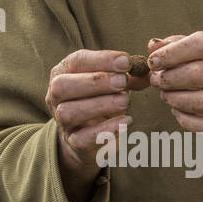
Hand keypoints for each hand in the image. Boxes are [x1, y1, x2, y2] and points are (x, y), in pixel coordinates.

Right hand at [46, 48, 145, 175]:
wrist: (88, 137)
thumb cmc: (100, 100)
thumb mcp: (112, 84)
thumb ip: (129, 76)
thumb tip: (147, 72)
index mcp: (64, 73)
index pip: (77, 61)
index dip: (101, 59)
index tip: (126, 61)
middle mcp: (55, 96)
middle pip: (63, 86)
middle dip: (95, 82)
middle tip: (122, 82)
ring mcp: (62, 121)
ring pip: (69, 112)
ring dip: (100, 104)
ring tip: (125, 101)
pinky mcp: (73, 142)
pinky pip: (83, 138)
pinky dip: (106, 129)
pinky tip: (125, 121)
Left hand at [146, 31, 202, 138]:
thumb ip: (180, 44)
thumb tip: (152, 46)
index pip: (200, 45)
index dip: (172, 53)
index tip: (153, 60)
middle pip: (196, 76)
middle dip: (168, 79)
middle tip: (156, 80)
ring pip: (199, 103)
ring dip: (174, 100)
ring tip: (165, 95)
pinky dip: (185, 121)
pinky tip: (178, 111)